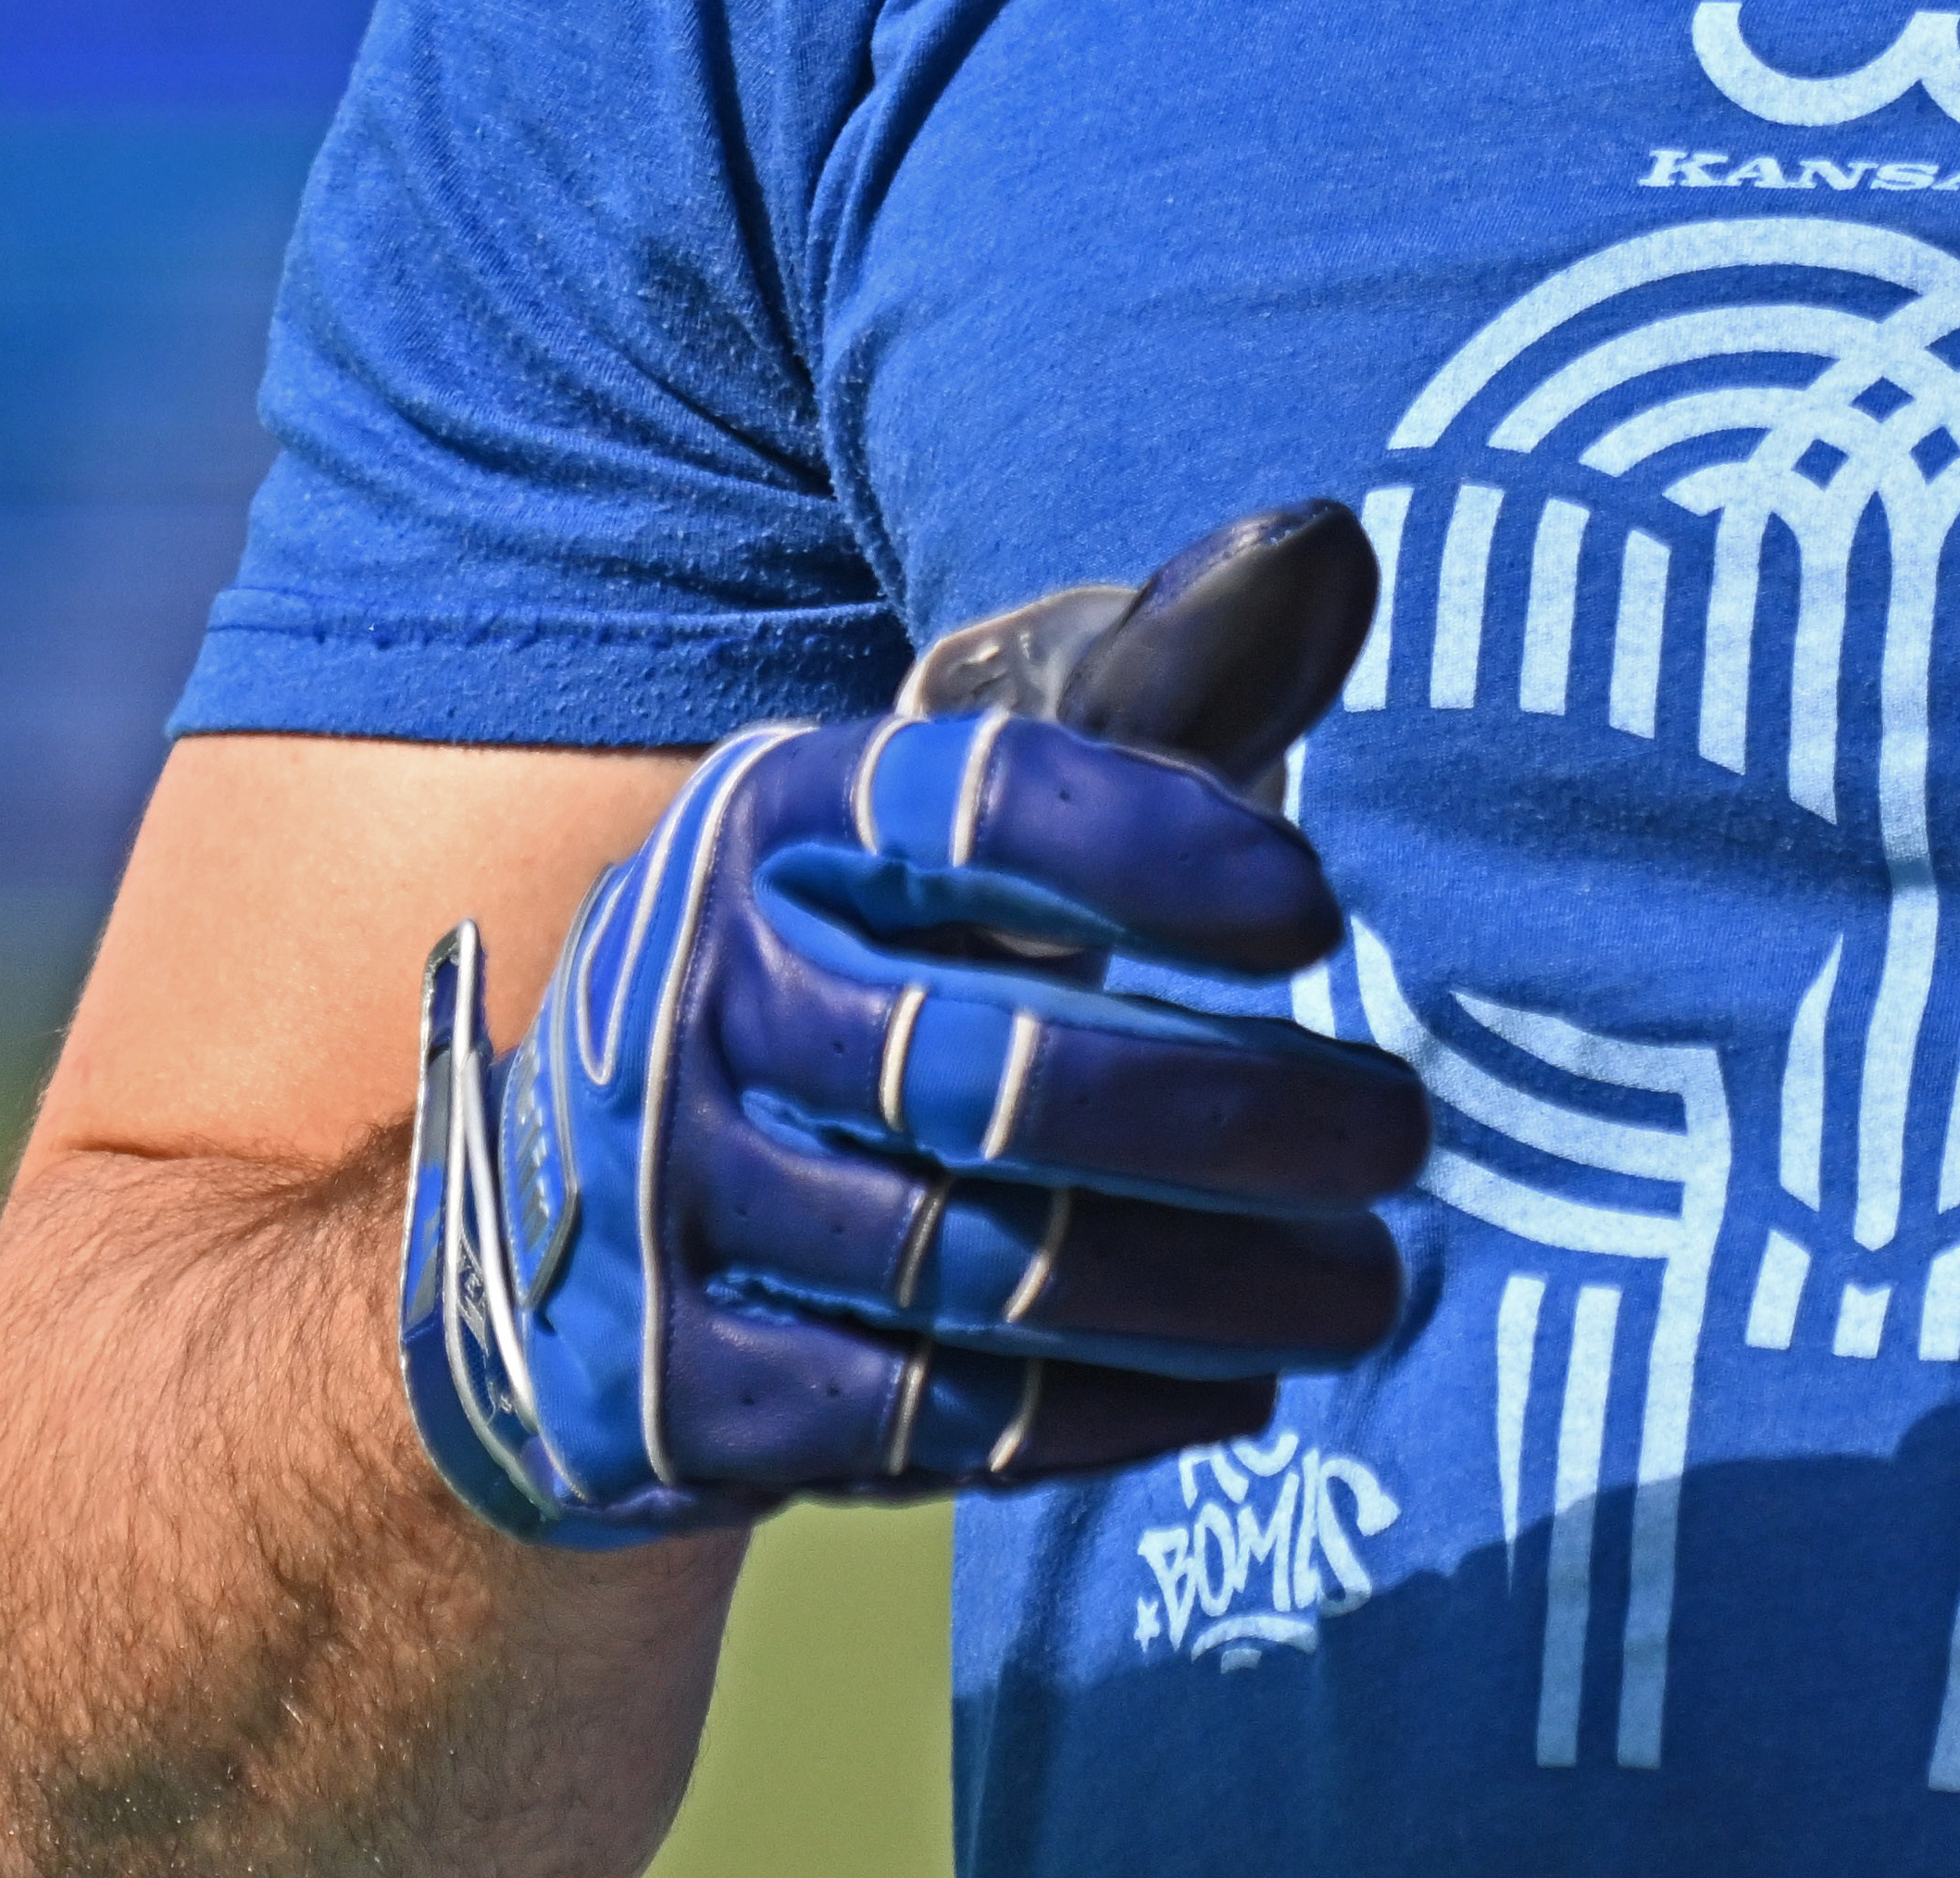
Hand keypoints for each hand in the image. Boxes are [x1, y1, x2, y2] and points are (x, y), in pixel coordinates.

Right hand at [398, 504, 1431, 1544]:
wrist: (565, 1249)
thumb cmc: (843, 983)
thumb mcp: (942, 828)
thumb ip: (1136, 706)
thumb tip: (1323, 544)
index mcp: (777, 821)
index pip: (975, 808)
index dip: (1155, 853)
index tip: (1318, 915)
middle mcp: (699, 995)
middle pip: (997, 1070)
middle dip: (1232, 1115)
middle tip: (1395, 1138)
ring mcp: (675, 1203)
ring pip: (988, 1263)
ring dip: (1210, 1287)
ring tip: (1363, 1286)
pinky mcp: (684, 1394)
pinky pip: (935, 1416)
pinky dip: (1108, 1410)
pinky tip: (1234, 1388)